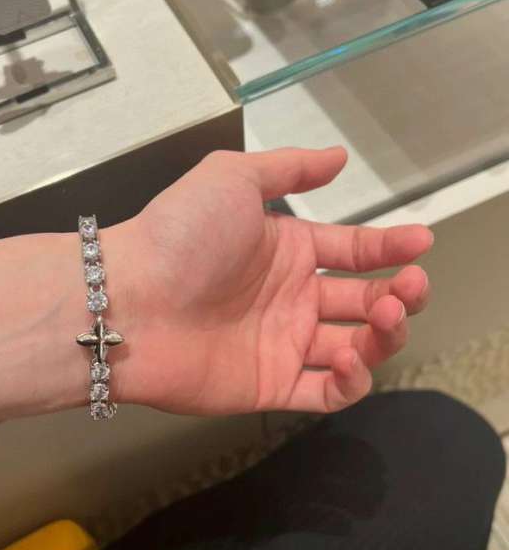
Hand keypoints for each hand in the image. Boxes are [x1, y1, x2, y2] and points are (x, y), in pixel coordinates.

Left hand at [108, 147, 431, 415]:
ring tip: (387, 314)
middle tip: (410, 285)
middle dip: (399, 293)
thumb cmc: (180, 235)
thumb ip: (288, 168)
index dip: (390, 247)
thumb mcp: (232, 179)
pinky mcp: (270, 385)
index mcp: (287, 249)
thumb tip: (339, 157)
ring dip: (385, 334)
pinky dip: (351, 381)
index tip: (421, 242)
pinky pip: (326, 393)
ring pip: (356, 347)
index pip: (354, 250)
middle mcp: (290, 297)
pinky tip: (350, 357)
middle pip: (363, 300)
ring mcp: (282, 344)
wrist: (128, 300)